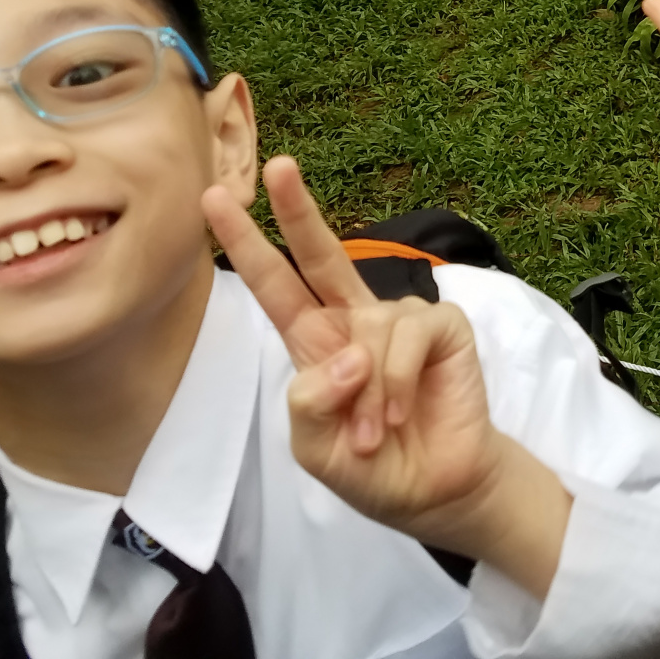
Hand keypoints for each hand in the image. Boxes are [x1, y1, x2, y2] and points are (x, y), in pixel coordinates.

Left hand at [204, 158, 570, 591]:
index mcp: (316, 342)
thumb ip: (310, 402)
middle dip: (298, 209)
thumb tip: (346, 354)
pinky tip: (401, 413)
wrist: (434, 493)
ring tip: (375, 435)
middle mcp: (355, 320)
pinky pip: (410, 336)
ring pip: (369, 329)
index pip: (276, 285)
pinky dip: (398, 382)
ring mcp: (400, 320)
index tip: (215, 199)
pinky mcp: (444, 328)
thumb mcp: (315, 448)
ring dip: (368, 395)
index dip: (247, 244)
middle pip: (322, 254)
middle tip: (277, 165)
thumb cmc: (373, 469)